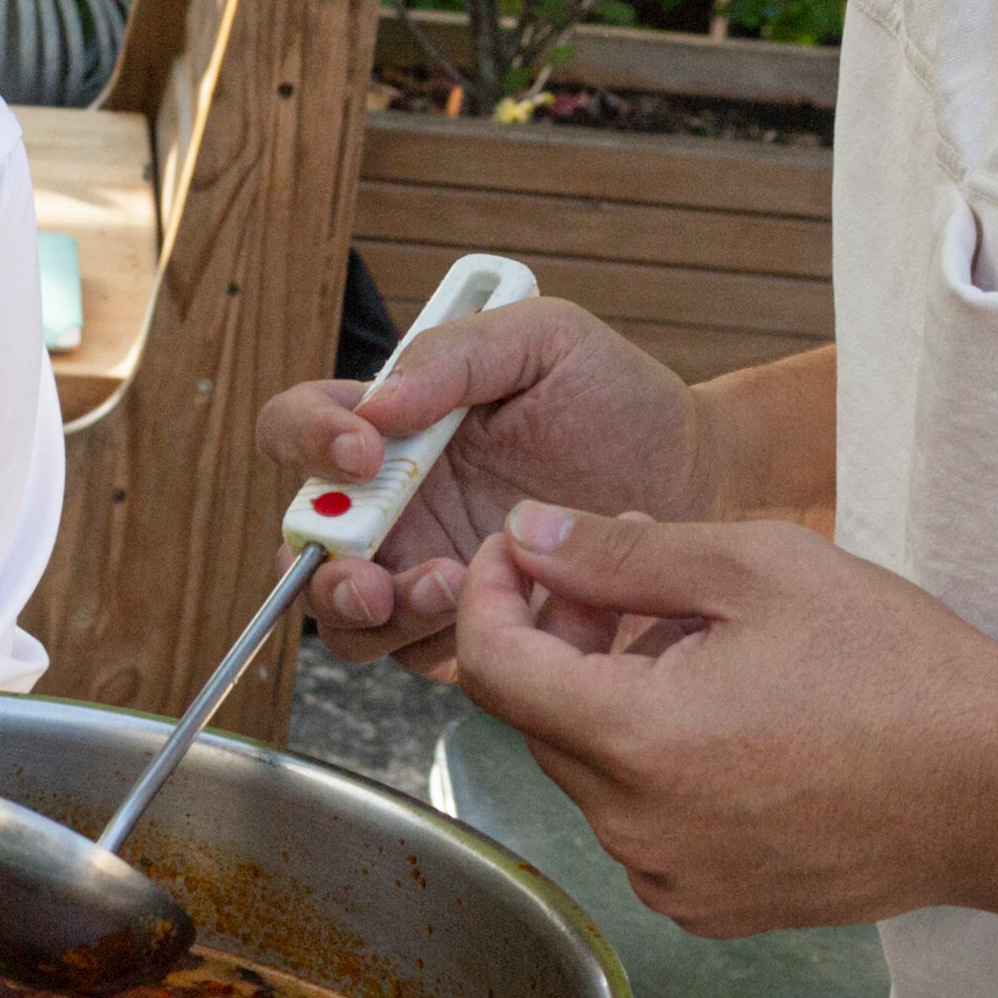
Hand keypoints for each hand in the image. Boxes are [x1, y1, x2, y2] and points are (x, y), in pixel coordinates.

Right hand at [256, 300, 700, 663]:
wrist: (700, 480)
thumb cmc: (618, 400)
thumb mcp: (546, 340)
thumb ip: (456, 355)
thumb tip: (376, 405)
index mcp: (391, 425)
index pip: (298, 426)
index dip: (310, 437)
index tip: (365, 446)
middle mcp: (392, 504)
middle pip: (301, 545)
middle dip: (321, 564)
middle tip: (369, 571)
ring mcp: (422, 572)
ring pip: (349, 618)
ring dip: (379, 612)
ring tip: (448, 584)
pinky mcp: (468, 632)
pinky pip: (421, 656)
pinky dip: (444, 641)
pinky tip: (505, 612)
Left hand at [448, 502, 997, 933]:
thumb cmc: (900, 672)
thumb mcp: (758, 569)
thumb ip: (621, 557)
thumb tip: (529, 537)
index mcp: (636, 742)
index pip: (492, 665)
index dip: (491, 593)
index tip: (521, 552)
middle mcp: (637, 830)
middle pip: (540, 719)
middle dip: (563, 637)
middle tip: (627, 572)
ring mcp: (674, 879)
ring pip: (592, 772)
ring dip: (614, 698)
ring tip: (699, 638)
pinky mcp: (713, 906)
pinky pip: (644, 823)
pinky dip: (657, 763)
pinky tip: (728, 714)